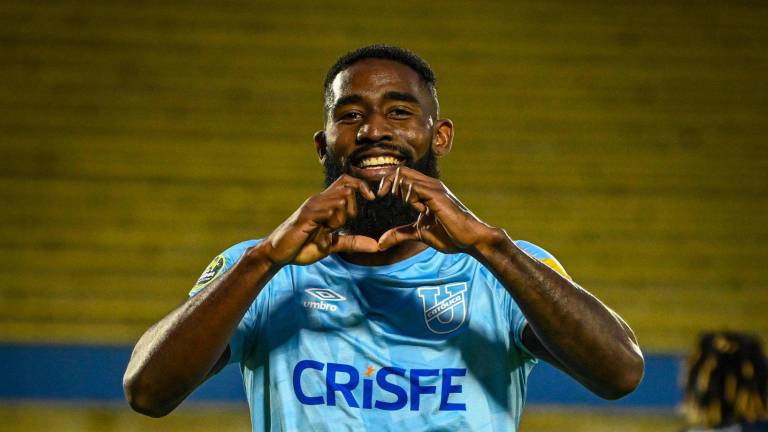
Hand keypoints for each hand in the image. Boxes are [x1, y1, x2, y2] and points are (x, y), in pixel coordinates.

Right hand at [263, 175, 379, 264]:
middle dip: (352, 210)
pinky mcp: (305, 216)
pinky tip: (320, 235)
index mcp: (326, 202)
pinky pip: (328, 212)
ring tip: (326, 232)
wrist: (278, 254)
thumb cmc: (303, 246)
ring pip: (340, 201)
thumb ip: (352, 242)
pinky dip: (330, 225)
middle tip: (338, 227)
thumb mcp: (332, 245)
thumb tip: (376, 245)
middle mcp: (319, 200)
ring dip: (339, 220)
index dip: (362, 185)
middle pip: (348, 190)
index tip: (372, 199)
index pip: (347, 180)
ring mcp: (312, 206)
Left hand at [377, 166, 499, 253]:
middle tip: (382, 196)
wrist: (471, 239)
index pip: (401, 175)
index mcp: (425, 190)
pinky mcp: (437, 195)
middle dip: (386, 182)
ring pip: (404, 176)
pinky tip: (417, 208)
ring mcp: (434, 188)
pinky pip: (414, 186)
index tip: (379, 196)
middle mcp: (429, 184)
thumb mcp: (419, 233)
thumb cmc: (450, 235)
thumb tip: (380, 243)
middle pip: (400, 170)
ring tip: (404, 204)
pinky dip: (408, 196)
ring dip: (397, 190)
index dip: (386, 183)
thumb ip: (400, 234)